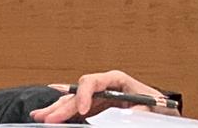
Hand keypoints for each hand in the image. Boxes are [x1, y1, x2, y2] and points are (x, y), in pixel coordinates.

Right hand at [31, 70, 167, 123]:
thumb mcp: (150, 105)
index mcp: (116, 80)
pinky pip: (75, 109)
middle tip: (47, 118)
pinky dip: (62, 112)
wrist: (158, 109)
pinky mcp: (94, 109)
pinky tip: (48, 114)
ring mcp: (96, 98)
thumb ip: (137, 108)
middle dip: (62, 106)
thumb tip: (128, 111)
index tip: (82, 110)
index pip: (94, 82)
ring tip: (38, 116)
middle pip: (78, 93)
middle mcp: (102, 87)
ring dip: (56, 109)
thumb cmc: (156, 104)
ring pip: (72, 101)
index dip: (85, 95)